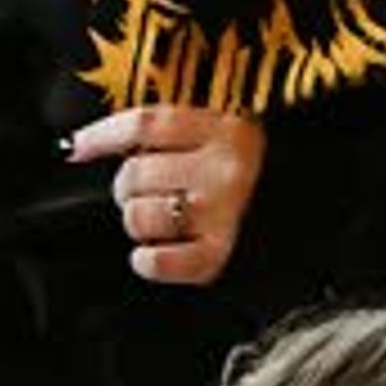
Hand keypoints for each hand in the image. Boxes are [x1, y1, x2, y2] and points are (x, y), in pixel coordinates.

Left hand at [66, 101, 266, 289]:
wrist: (308, 214)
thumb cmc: (257, 173)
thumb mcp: (222, 134)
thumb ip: (168, 132)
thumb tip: (82, 144)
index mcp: (223, 127)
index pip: (145, 124)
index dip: (102, 135)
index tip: (77, 147)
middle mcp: (224, 166)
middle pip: (134, 174)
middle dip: (130, 186)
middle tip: (155, 189)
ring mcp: (223, 212)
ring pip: (138, 217)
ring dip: (140, 221)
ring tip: (165, 218)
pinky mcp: (221, 254)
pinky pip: (158, 260)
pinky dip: (149, 260)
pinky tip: (158, 253)